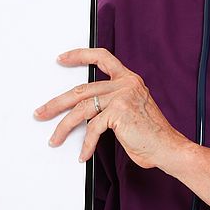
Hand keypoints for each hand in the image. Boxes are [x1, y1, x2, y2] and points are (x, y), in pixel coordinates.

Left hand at [34, 48, 188, 169]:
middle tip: (42, 111)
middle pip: (82, 89)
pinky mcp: (119, 112)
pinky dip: (86, 144)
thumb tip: (84, 112)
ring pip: (81, 108)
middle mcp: (125, 84)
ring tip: (54, 138)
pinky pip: (93, 128)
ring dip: (64, 126)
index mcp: (129, 80)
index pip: (102, 58)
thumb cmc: (151, 134)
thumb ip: (111, 104)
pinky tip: (83, 154)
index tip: (62, 58)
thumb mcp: (130, 111)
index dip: (80, 56)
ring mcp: (122, 96)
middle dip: (57, 103)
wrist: (168, 147)